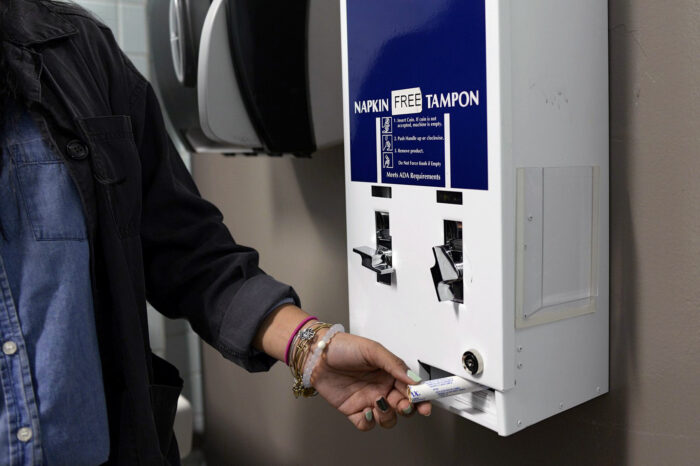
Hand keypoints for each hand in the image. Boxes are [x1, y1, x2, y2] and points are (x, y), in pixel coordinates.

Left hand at [309, 332, 431, 430]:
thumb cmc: (343, 347)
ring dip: (387, 415)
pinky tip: (366, 411)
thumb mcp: (373, 350)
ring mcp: (368, 400)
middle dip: (407, 409)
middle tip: (404, 405)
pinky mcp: (354, 410)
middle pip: (403, 406)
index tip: (425, 403)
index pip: (411, 388)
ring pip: (388, 418)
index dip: (421, 398)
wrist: (317, 355)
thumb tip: (414, 379)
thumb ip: (394, 364)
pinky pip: (366, 424)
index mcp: (390, 373)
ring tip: (379, 403)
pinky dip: (369, 422)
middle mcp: (381, 388)